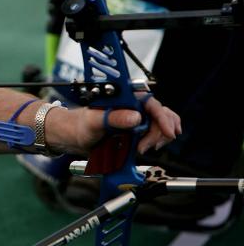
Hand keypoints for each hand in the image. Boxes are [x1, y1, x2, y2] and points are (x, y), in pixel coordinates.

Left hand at [52, 96, 181, 154]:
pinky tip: (147, 147)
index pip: (152, 103)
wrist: (77, 137)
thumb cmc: (82, 125)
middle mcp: (135, 105)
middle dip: (158, 132)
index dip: (163, 117)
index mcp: (126, 97)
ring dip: (158, 138)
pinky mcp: (138, 128)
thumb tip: (135, 118)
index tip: (169, 132)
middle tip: (144, 147)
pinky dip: (157, 140)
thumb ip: (114, 118)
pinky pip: (157, 132)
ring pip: (162, 124)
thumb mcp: (95, 121)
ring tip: (141, 148)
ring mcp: (138, 117)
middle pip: (161, 115)